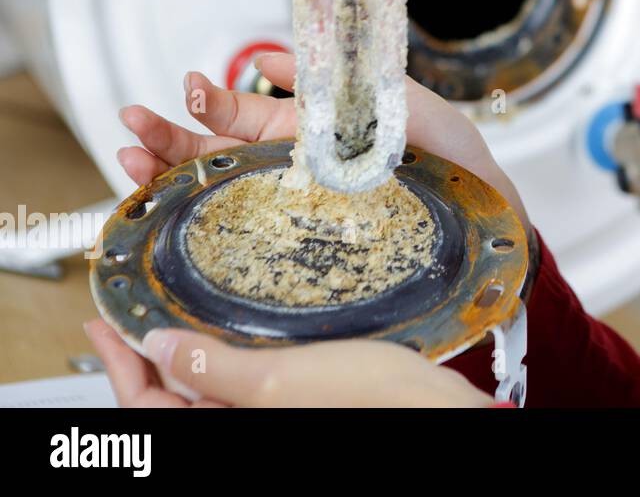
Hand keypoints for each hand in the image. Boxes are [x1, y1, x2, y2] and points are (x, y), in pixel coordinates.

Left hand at [84, 319, 495, 406]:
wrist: (437, 409)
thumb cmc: (373, 407)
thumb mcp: (278, 381)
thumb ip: (211, 368)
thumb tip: (158, 346)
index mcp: (228, 434)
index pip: (146, 407)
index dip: (117, 363)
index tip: (101, 323)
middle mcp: (245, 426)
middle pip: (174, 397)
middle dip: (149, 354)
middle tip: (132, 311)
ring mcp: (273, 415)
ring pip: (211, 386)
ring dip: (191, 349)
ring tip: (179, 308)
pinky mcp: (302, 400)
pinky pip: (249, 379)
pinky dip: (234, 350)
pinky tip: (240, 320)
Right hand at [115, 52, 531, 233]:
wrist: (482, 196)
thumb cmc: (444, 149)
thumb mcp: (390, 96)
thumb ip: (329, 77)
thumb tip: (271, 57)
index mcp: (303, 130)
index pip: (237, 114)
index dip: (207, 100)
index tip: (190, 85)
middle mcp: (288, 168)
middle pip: (210, 153)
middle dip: (164, 138)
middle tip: (129, 124)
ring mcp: (292, 202)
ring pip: (214, 190)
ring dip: (167, 174)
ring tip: (131, 159)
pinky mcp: (303, 235)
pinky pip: (245, 230)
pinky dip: (203, 215)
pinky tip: (171, 203)